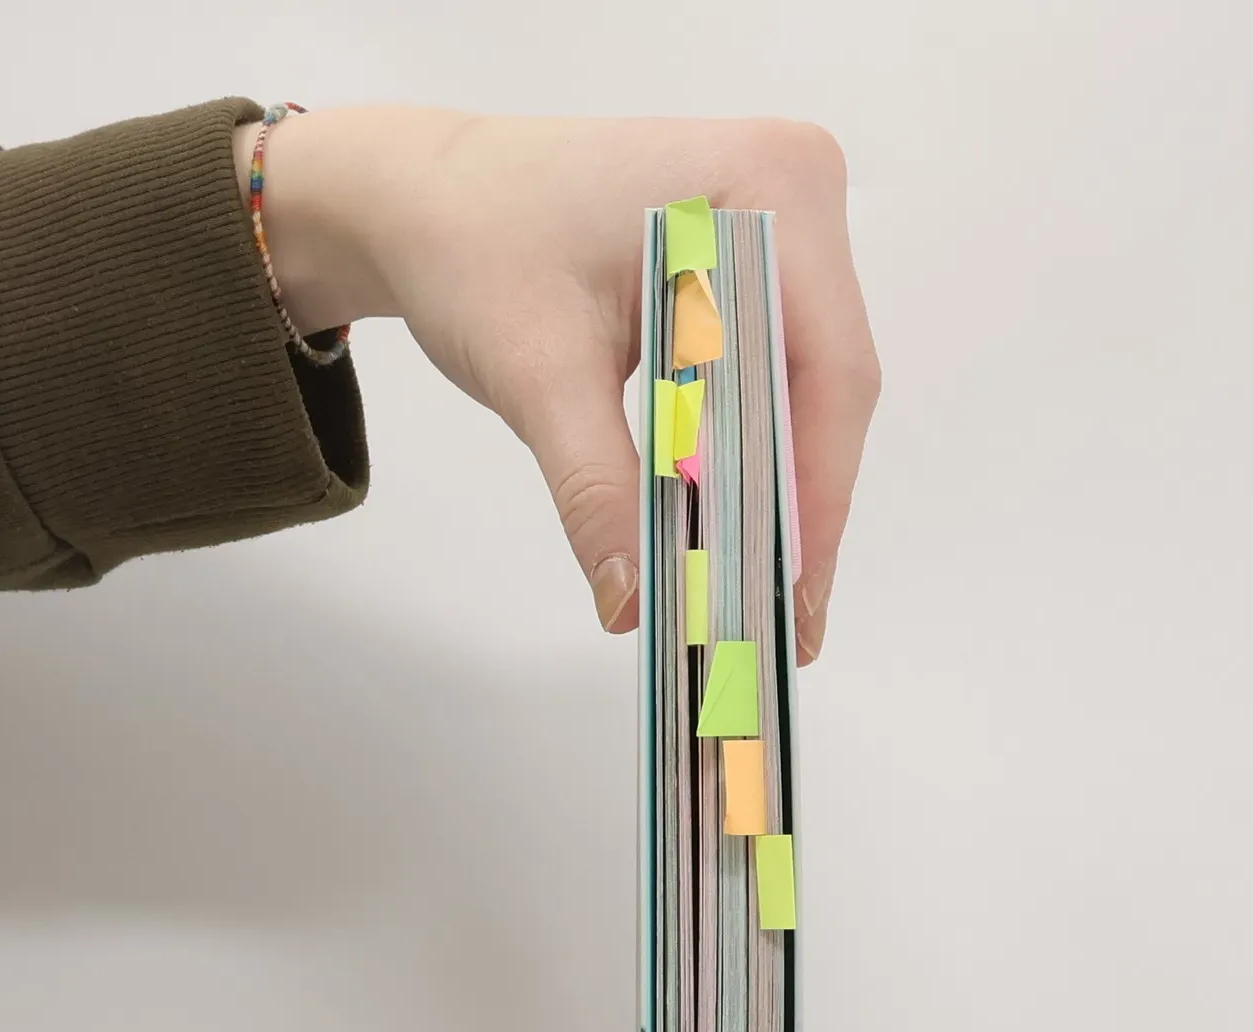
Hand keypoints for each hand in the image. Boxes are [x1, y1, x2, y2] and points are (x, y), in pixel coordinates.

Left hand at [239, 107, 878, 660]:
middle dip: (798, 509)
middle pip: (829, 387)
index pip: (826, 375)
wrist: (422, 195)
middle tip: (782, 623)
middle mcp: (795, 189)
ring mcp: (784, 220)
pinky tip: (735, 527)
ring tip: (763, 595)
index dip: (814, 499)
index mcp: (766, 186)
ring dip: (780, 491)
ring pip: (808, 388)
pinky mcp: (756, 259)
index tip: (792, 599)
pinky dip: (751, 453)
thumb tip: (635, 603)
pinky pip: (776, 373)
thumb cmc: (473, 244)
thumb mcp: (538, 374)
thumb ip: (597, 491)